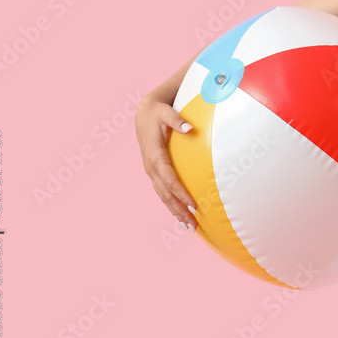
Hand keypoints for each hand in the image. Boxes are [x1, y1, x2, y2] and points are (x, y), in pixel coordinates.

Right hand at [135, 97, 198, 229]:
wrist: (143, 113)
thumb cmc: (158, 112)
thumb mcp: (166, 112)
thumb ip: (177, 120)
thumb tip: (190, 127)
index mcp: (154, 155)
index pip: (169, 179)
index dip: (180, 193)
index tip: (194, 205)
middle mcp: (151, 167)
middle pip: (165, 193)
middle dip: (179, 210)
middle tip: (194, 224)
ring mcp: (151, 171)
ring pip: (162, 196)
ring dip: (175, 211)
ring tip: (189, 226)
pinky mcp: (153, 172)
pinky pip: (162, 191)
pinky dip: (170, 204)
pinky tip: (181, 214)